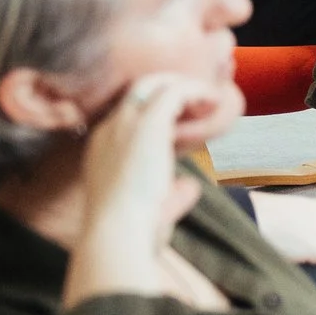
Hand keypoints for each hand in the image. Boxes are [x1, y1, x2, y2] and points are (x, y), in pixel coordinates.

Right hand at [65, 74, 219, 301]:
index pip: (127, 114)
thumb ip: (170, 193)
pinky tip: (213, 101)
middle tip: (197, 100)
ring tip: (209, 99)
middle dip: (168, 88)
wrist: (117, 230)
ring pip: (154, 84)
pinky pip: (174, 92)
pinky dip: (195, 91)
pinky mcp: (148, 125)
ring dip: (184, 87)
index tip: (182, 118)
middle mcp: (109, 130)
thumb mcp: (150, 206)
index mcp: (102, 148)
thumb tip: (189, 185)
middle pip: (137, 91)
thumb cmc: (131, 228)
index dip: (155, 111)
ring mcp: (125, 124)